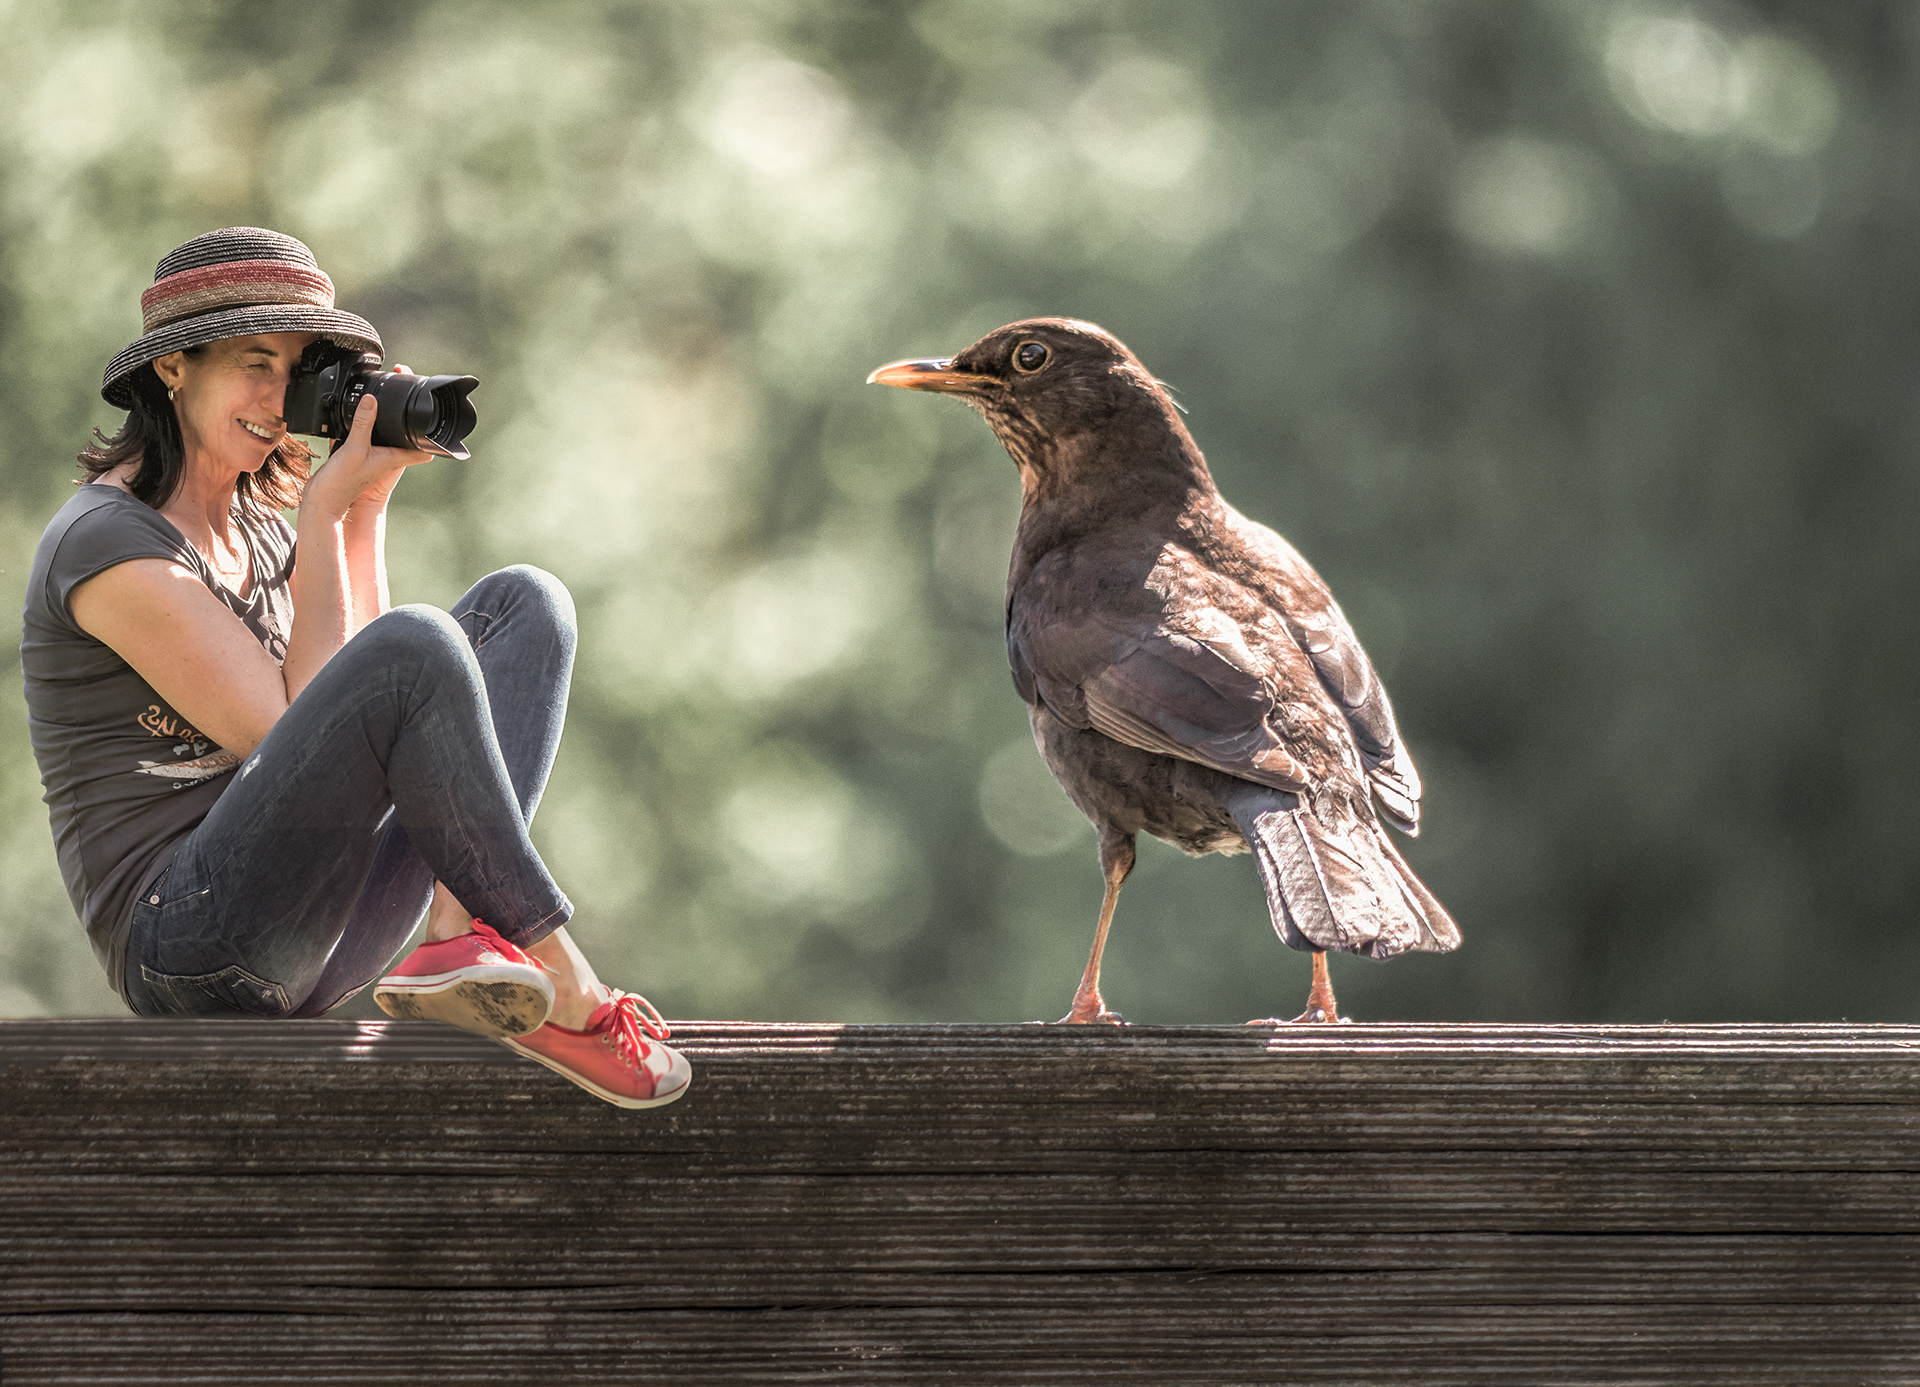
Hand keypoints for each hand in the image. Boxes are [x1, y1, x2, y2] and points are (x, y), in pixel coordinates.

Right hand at [300, 366, 436, 523]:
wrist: (321, 500)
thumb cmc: (342, 484)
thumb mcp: (354, 449)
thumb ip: (363, 424)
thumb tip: (371, 400)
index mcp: (393, 458)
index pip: (422, 450)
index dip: (429, 436)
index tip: (430, 419)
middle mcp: (386, 458)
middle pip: (401, 437)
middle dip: (404, 421)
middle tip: (404, 401)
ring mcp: (371, 456)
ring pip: (381, 435)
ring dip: (381, 423)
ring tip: (380, 403)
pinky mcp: (355, 455)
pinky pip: (362, 436)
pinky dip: (359, 427)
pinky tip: (352, 416)